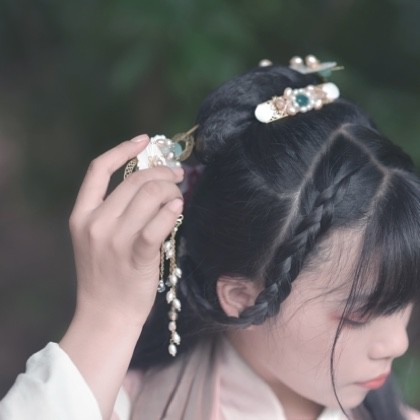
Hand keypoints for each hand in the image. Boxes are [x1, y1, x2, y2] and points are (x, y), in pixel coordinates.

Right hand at [69, 134, 183, 327]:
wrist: (105, 315)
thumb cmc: (107, 276)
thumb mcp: (97, 239)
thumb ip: (115, 212)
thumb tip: (150, 184)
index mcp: (82, 215)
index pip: (98, 169)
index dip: (123, 149)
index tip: (144, 140)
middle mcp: (95, 223)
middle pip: (134, 180)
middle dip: (161, 172)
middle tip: (178, 175)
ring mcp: (114, 239)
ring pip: (149, 196)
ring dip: (170, 189)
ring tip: (179, 194)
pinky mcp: (136, 255)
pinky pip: (158, 224)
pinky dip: (171, 210)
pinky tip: (178, 207)